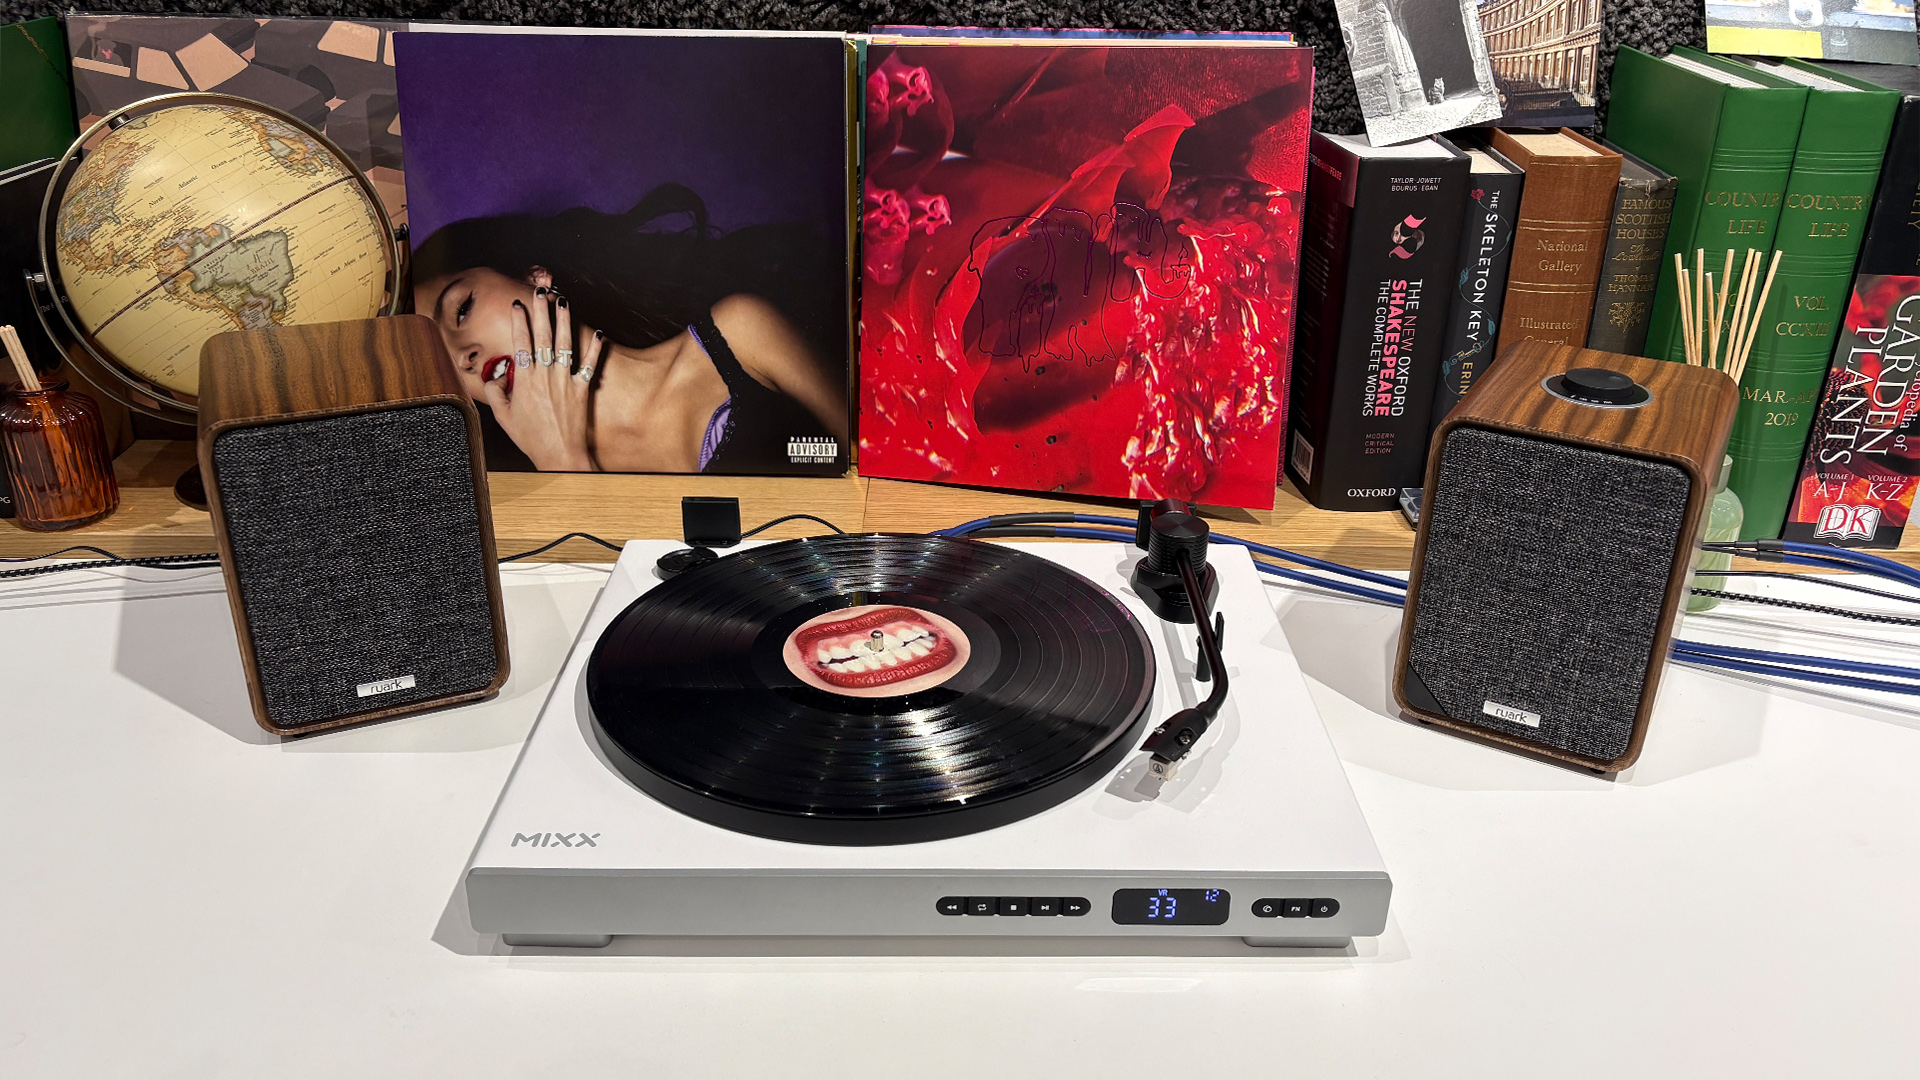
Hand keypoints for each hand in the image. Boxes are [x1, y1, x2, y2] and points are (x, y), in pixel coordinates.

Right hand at [479, 287, 602, 471]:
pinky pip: (590, 364)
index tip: (518, 304)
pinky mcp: (583, 389)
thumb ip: (496, 392)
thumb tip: (495, 377)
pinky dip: (595, 348)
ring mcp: (566, 381)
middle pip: (543, 335)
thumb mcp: (503, 416)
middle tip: (541, 291)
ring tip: (564, 301)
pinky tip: (598, 333)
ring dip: (565, 320)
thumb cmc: (531, 438)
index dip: (519, 320)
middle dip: (541, 310)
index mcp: (525, 380)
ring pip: (565, 344)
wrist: (559, 455)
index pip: (521, 342)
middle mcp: (546, 376)